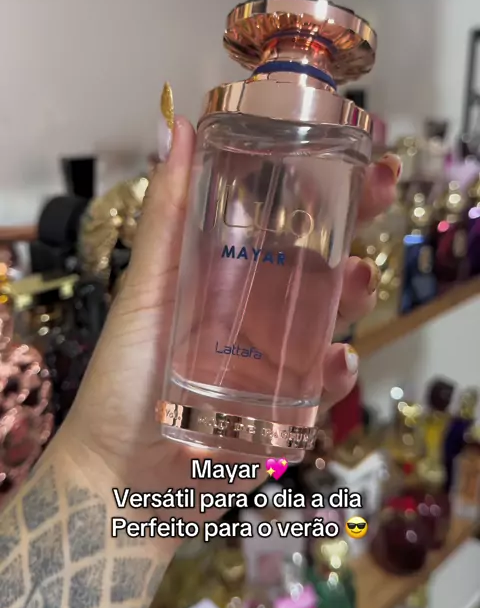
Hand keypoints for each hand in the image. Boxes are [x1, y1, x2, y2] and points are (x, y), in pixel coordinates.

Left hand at [62, 118, 397, 536]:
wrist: (123, 481)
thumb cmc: (124, 381)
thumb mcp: (146, 290)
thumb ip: (166, 216)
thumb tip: (176, 127)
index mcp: (222, 275)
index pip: (277, 220)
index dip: (316, 185)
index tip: (349, 149)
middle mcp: (253, 311)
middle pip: (316, 260)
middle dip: (354, 224)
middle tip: (381, 192)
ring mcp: (273, 358)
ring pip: (331, 315)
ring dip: (356, 292)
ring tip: (358, 279)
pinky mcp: (285, 405)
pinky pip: (324, 380)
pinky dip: (337, 368)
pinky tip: (336, 359)